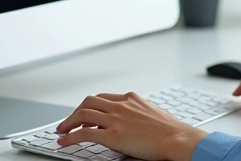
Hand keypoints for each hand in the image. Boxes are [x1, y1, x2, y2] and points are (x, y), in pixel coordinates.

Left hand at [55, 92, 206, 160]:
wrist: (178, 139)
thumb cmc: (171, 131)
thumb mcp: (153, 113)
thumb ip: (138, 114)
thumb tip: (132, 123)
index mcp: (131, 99)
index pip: (103, 97)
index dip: (89, 106)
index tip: (84, 115)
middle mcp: (121, 105)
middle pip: (89, 102)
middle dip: (75, 112)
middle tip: (68, 122)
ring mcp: (116, 119)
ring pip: (83, 114)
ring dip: (68, 123)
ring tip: (62, 131)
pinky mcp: (113, 136)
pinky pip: (84, 134)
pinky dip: (70, 137)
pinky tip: (64, 142)